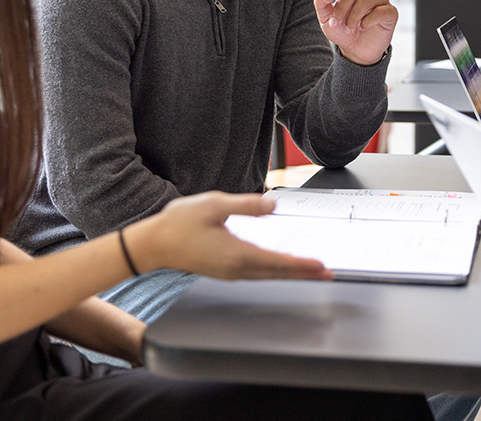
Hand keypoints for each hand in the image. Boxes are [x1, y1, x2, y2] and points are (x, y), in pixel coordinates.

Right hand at [128, 192, 332, 281]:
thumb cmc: (180, 224)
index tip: (321, 266)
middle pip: (277, 272)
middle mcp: (237, 268)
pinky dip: (274, 270)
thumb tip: (272, 205)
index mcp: (237, 254)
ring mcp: (230, 272)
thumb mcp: (215, 204)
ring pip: (268, 275)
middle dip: (303, 272)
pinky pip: (257, 273)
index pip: (278, 261)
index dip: (302, 264)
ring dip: (290, 273)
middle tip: (326, 273)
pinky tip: (277, 265)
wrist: (154, 244)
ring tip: (309, 271)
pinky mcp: (224, 270)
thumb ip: (246, 205)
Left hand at [313, 0, 397, 65]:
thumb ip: (321, 5)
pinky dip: (369, 20)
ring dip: (354, 15)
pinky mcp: (391, 12)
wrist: (356, 50)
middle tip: (334, 23)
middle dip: (342, 7)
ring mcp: (381, 0)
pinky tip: (363, 27)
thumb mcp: (326, 19)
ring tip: (349, 28)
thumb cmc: (342, 31)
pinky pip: (381, 11)